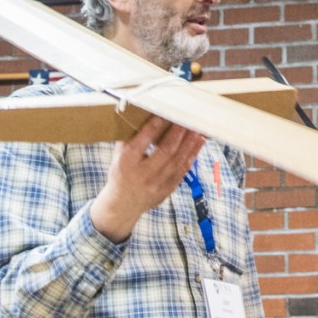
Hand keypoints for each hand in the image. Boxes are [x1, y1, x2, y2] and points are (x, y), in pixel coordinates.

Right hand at [90, 116, 203, 241]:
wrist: (124, 204)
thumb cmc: (121, 173)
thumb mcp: (118, 155)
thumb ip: (129, 137)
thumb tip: (141, 114)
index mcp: (128, 162)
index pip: (143, 141)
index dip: (156, 126)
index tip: (165, 113)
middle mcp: (144, 173)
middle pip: (165, 151)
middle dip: (178, 133)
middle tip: (187, 118)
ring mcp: (157, 183)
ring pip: (178, 161)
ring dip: (189, 143)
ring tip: (197, 128)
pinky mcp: (168, 189)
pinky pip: (183, 170)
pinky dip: (192, 155)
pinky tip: (198, 142)